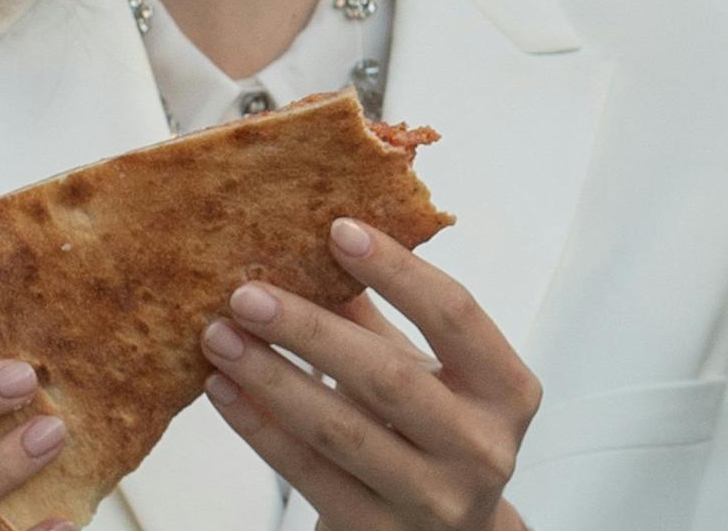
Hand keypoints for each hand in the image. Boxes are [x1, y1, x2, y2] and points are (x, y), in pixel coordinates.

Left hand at [202, 216, 539, 529]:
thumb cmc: (438, 437)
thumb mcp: (429, 375)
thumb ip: (380, 320)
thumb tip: (312, 245)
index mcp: (507, 390)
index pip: (454, 313)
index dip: (397, 269)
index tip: (337, 229)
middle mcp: (480, 447)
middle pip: (387, 376)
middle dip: (309, 330)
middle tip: (248, 294)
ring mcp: (432, 499)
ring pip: (339, 430)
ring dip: (271, 378)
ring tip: (220, 338)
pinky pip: (308, 473)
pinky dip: (260, 427)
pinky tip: (224, 391)